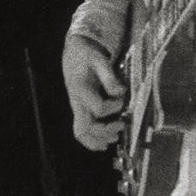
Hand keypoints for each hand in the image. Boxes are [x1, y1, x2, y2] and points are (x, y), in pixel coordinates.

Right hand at [62, 33, 125, 150]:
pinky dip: (93, 140)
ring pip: (81, 133)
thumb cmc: (87, 55)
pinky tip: (104, 143)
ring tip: (114, 137)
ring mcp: (77, 107)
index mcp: (80, 89)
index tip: (122, 100)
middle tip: (121, 125)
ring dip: (98, 139)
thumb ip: (109, 77)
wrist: (74, 52)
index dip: (113, 107)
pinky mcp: (80, 110)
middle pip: (85, 127)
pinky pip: (82, 130)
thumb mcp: (99, 60)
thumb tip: (121, 92)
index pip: (98, 108)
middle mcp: (76, 101)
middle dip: (105, 132)